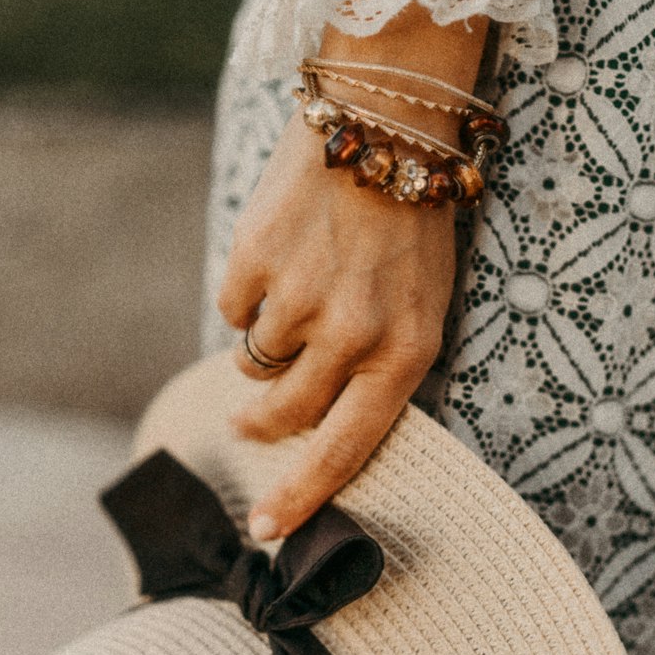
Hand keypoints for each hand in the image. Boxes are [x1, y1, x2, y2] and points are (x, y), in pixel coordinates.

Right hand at [216, 103, 457, 540]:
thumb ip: (375, 368)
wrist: (386, 122)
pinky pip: (231, 309)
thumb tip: (309, 424)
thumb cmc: (410, 226)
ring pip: (254, 360)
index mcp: (404, 354)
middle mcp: (353, 334)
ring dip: (267, 340)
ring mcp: (300, 297)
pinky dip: (248, 293)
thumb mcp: (422, 306)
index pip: (345, 449)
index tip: (266, 531)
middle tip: (255, 413)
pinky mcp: (256, 258)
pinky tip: (283, 254)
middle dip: (263, 419)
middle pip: (284, 413)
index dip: (301, 496)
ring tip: (303, 286)